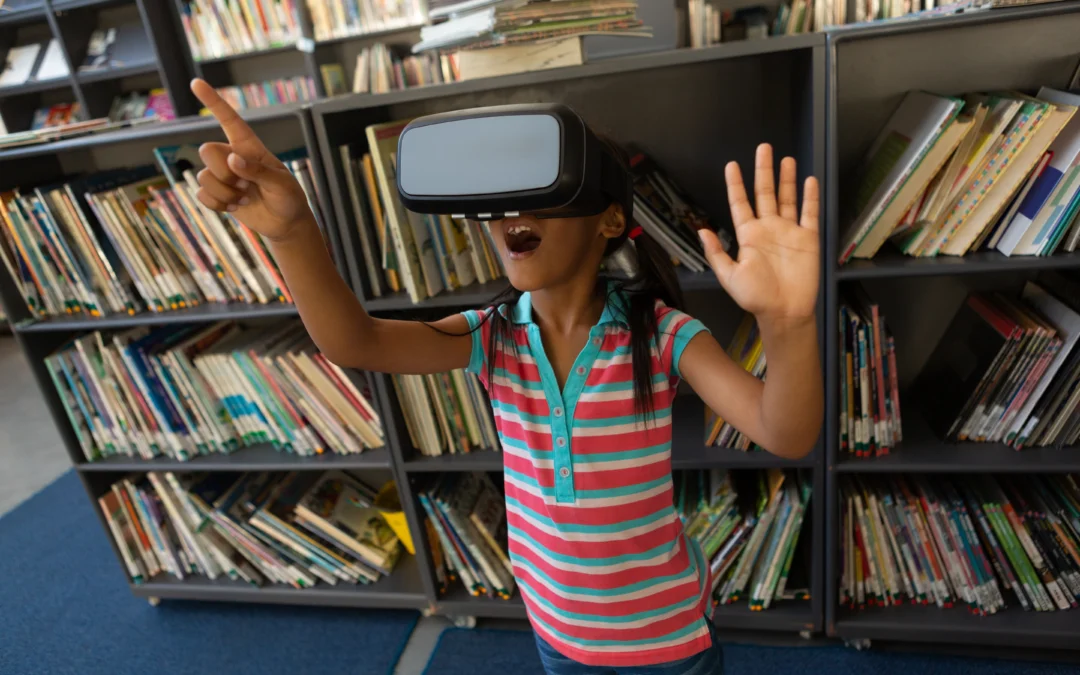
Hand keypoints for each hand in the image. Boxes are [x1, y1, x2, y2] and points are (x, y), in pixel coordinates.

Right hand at [190, 79, 313, 241]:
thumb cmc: (288, 198)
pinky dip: (218, 205)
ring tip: (245, 198)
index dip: (213, 101)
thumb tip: (233, 159)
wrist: (285, 223)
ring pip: (203, 176)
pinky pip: (201, 195)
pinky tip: (235, 207)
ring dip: (225, 193)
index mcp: (249, 147)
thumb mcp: (281, 184)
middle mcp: (232, 156)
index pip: (229, 120)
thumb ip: (258, 171)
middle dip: (224, 172)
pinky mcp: (217, 193)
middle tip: (245, 185)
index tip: (196, 83)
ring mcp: (223, 175)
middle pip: (206, 151)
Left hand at [699, 144, 819, 326]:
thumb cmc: (755, 297)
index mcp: (749, 236)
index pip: (741, 204)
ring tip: (785, 159)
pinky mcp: (808, 238)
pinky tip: (808, 181)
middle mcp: (768, 228)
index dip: (736, 185)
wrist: (784, 311)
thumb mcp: (730, 276)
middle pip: (765, 194)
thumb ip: (717, 253)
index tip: (731, 165)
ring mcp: (789, 231)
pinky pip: (810, 213)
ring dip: (786, 179)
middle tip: (763, 148)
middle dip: (763, 171)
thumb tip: (702, 231)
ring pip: (787, 199)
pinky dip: (810, 197)